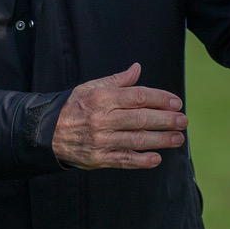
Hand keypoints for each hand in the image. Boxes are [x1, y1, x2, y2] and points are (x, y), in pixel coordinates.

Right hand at [53, 63, 186, 169]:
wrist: (46, 132)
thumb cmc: (73, 107)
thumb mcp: (91, 88)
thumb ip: (117, 80)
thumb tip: (137, 68)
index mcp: (102, 98)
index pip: (138, 96)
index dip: (160, 99)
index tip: (176, 102)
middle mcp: (102, 119)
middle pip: (141, 119)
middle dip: (166, 120)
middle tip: (183, 121)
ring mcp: (101, 141)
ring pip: (136, 140)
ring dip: (161, 140)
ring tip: (178, 138)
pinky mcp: (98, 159)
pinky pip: (124, 160)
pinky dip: (141, 160)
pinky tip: (156, 158)